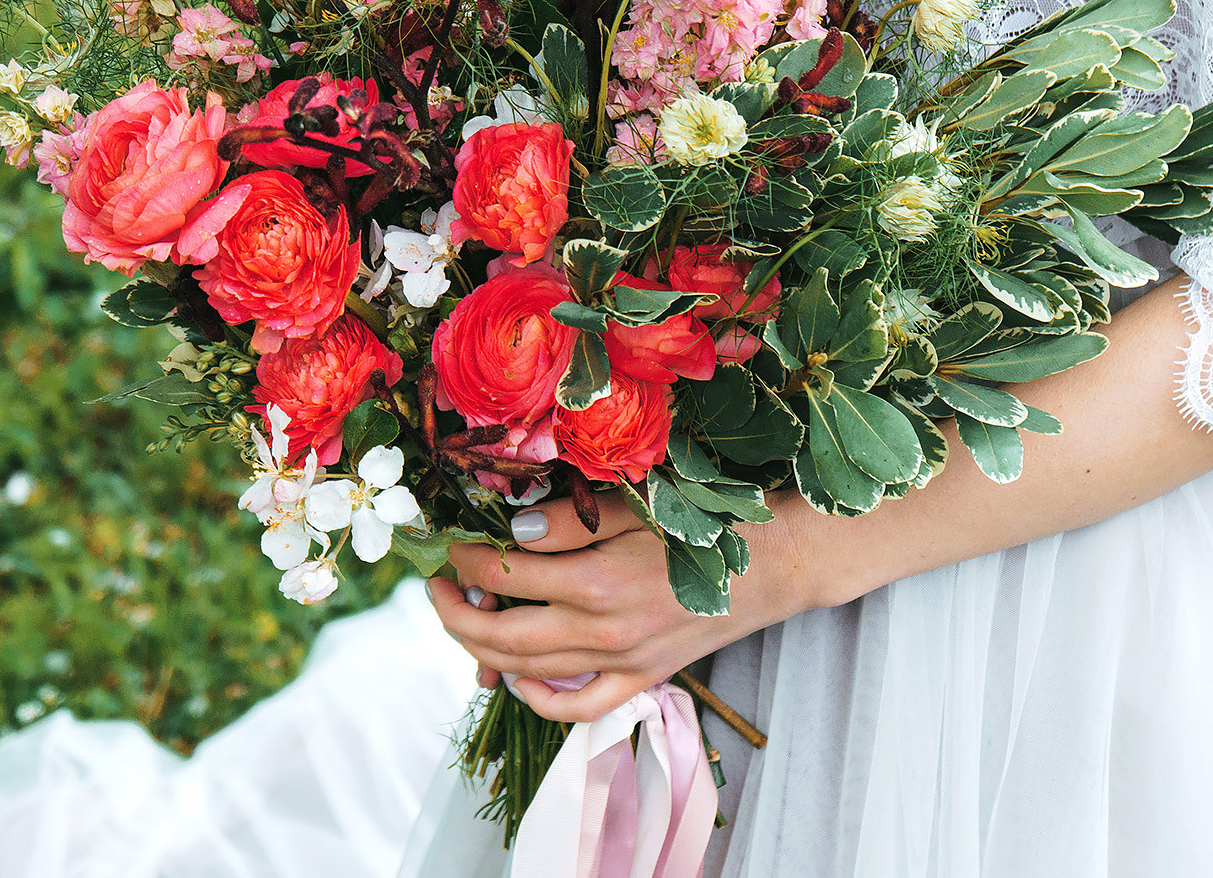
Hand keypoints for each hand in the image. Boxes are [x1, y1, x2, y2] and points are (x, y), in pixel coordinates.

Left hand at [426, 488, 812, 723]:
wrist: (776, 562)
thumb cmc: (705, 521)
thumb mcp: (634, 505)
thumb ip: (565, 520)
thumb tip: (507, 527)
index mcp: (597, 580)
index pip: (503, 573)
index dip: (465, 556)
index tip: (450, 540)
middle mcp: (603, 631)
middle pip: (500, 635)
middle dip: (454, 611)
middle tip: (437, 585)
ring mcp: (622, 664)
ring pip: (529, 672)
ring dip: (483, 649)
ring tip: (465, 618)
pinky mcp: (642, 680)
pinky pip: (577, 707)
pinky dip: (537, 698)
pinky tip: (516, 676)